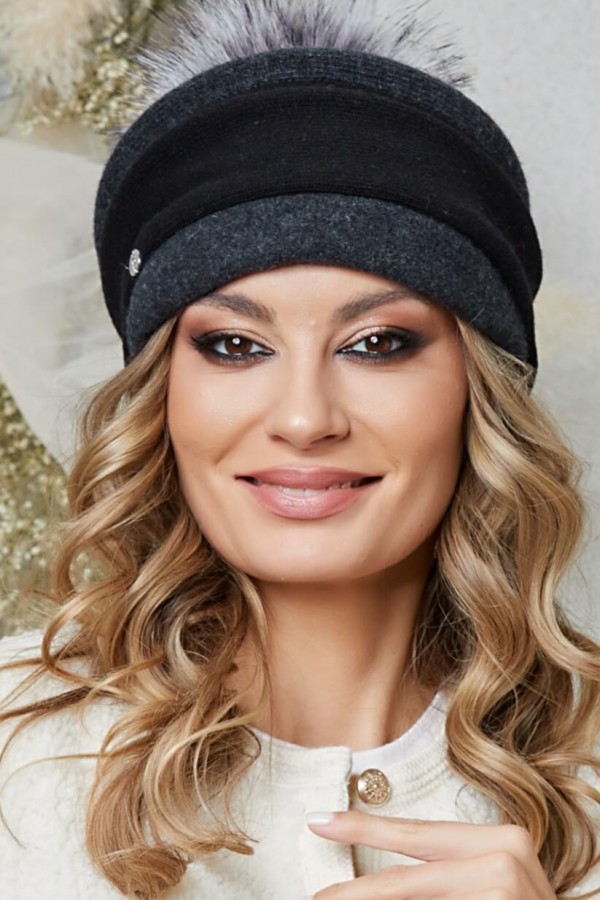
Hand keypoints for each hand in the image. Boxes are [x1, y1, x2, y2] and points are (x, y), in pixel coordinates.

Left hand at [306, 810, 556, 898]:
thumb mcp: (489, 885)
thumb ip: (443, 876)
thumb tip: (378, 883)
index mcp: (501, 839)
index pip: (417, 834)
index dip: (363, 828)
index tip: (317, 820)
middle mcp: (506, 858)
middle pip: (407, 881)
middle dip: (356, 894)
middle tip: (317, 899)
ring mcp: (505, 892)